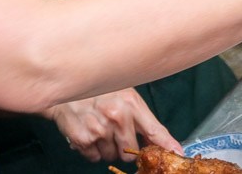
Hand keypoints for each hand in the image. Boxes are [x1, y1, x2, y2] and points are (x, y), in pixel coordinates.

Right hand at [44, 89, 180, 162]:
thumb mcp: (124, 94)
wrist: (64, 85)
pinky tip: (87, 131)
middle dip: (122, 146)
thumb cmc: (96, 89)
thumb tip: (164, 141)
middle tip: (113, 131)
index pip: (154, 130)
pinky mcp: (83, 138)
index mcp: (130, 102)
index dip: (167, 145)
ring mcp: (100, 128)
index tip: (178, 153)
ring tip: (97, 127)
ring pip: (110, 156)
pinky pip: (93, 157)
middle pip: (130, 152)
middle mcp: (117, 115)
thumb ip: (142, 118)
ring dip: (105, 147)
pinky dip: (90, 149)